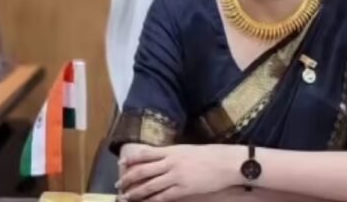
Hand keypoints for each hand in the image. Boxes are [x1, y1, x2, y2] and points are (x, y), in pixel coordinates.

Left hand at [118, 144, 243, 200]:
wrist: (227, 163)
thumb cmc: (212, 154)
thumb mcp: (190, 150)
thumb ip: (175, 154)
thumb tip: (162, 159)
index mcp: (173, 150)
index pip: (146, 154)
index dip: (132, 159)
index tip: (121, 164)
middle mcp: (171, 162)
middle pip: (143, 171)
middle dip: (128, 178)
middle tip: (119, 185)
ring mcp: (176, 177)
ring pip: (149, 186)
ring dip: (135, 193)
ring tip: (125, 197)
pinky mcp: (183, 189)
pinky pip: (162, 197)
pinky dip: (151, 201)